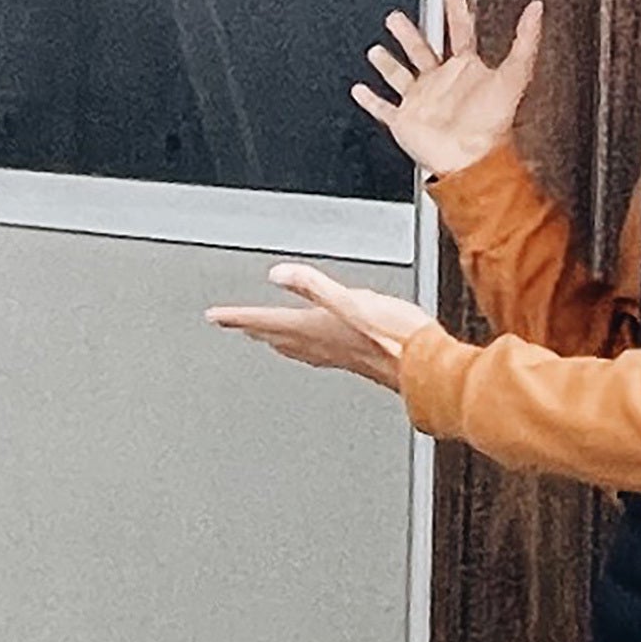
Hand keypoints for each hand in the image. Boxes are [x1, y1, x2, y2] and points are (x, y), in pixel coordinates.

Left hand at [207, 263, 436, 392]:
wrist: (425, 366)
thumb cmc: (395, 336)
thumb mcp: (352, 300)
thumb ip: (314, 286)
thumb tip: (278, 275)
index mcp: (315, 328)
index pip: (266, 321)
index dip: (237, 317)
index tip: (215, 316)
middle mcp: (320, 345)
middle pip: (273, 336)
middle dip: (250, 327)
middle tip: (229, 324)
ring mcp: (335, 354)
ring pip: (291, 347)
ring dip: (272, 339)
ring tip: (260, 333)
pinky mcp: (352, 358)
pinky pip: (312, 352)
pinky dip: (299, 345)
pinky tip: (309, 344)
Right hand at [353, 0, 542, 178]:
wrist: (471, 161)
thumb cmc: (493, 123)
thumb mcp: (514, 75)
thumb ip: (526, 41)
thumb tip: (537, 10)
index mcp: (466, 69)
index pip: (459, 32)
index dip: (456, 12)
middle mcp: (442, 82)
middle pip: (421, 50)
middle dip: (409, 33)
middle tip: (396, 17)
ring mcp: (421, 101)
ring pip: (399, 75)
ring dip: (387, 63)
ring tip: (375, 49)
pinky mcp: (405, 120)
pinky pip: (383, 108)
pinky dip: (370, 100)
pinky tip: (359, 89)